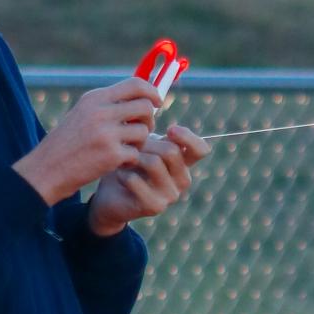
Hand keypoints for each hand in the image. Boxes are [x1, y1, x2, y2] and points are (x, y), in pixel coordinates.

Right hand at [14, 78, 162, 205]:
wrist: (47, 169)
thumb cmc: (68, 143)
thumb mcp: (84, 114)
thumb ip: (109, 104)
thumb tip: (143, 96)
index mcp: (95, 98)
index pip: (135, 84)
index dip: (152, 92)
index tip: (157, 102)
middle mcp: (101, 111)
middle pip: (145, 107)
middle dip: (149, 120)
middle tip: (141, 131)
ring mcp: (107, 133)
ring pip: (144, 132)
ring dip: (140, 143)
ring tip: (125, 149)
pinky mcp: (111, 155)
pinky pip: (136, 153)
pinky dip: (131, 160)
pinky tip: (118, 163)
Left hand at [86, 123, 210, 236]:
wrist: (112, 195)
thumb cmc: (129, 164)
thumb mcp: (143, 144)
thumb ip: (154, 131)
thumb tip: (157, 107)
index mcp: (184, 162)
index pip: (201, 149)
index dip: (187, 137)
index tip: (169, 129)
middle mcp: (182, 180)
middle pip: (171, 151)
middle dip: (146, 143)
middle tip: (131, 144)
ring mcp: (171, 195)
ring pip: (154, 163)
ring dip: (134, 157)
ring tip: (125, 158)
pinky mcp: (155, 206)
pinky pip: (137, 181)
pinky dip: (124, 173)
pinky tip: (119, 174)